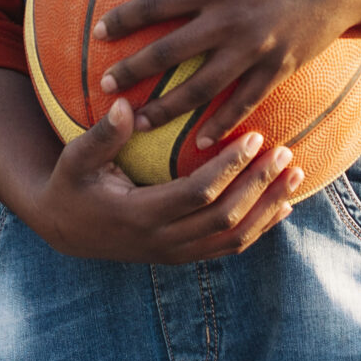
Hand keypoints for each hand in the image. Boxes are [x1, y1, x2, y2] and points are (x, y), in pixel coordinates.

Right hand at [24, 95, 305, 262]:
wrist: (65, 230)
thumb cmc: (71, 185)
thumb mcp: (75, 159)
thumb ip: (101, 136)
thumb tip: (126, 105)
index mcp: (138, 215)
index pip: (196, 193)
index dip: (229, 168)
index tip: (254, 137)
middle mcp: (160, 241)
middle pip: (223, 217)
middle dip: (259, 185)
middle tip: (285, 152)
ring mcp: (174, 253)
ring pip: (232, 237)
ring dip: (268, 208)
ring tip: (296, 176)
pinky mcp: (182, 256)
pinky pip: (228, 247)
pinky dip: (259, 228)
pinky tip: (283, 206)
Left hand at [96, 0, 360, 146]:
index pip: (157, 4)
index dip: (124, 20)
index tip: (97, 32)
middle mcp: (230, 20)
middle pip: (170, 52)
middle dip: (134, 71)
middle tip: (104, 86)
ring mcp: (255, 48)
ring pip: (201, 86)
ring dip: (167, 107)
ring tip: (139, 122)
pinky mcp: (278, 67)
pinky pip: (243, 101)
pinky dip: (221, 123)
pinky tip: (200, 141)